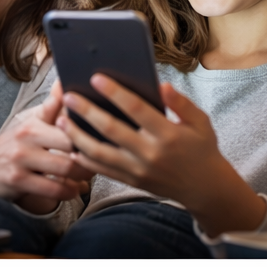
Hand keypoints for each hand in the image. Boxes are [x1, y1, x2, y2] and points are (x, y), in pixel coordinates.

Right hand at [0, 84, 92, 212]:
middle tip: (100, 159)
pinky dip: (69, 191)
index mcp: (34, 123)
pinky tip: (74, 189)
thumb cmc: (15, 144)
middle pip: (71, 144)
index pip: (68, 122)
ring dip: (83, 175)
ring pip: (65, 168)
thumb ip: (52, 106)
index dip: (87, 130)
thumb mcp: (31, 123)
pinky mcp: (18, 181)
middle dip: (90, 154)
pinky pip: (53, 189)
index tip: (101, 136)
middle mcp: (27, 139)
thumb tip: (64, 81)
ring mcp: (22, 161)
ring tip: (89, 175)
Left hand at [61, 75, 265, 236]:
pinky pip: (102, 170)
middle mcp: (150, 153)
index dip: (115, 92)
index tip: (95, 77)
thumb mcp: (201, 122)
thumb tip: (162, 86)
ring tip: (62, 120)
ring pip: (100, 153)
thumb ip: (182, 103)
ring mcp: (138, 170)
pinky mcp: (131, 181)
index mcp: (168, 134)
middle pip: (111, 130)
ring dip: (77, 136)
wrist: (204, 188)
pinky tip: (72, 145)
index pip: (137, 109)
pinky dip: (85, 159)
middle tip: (68, 96)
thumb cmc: (202, 149)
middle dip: (87, 111)